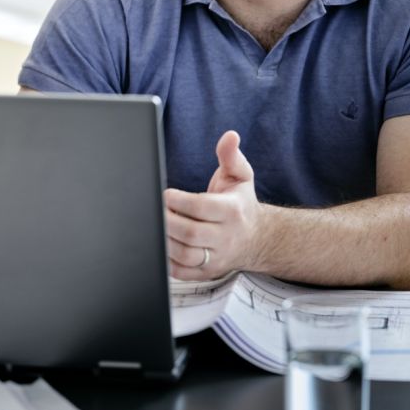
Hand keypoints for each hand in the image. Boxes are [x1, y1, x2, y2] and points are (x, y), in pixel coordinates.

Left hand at [163, 130, 264, 279]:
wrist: (256, 238)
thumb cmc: (240, 203)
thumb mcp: (240, 176)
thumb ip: (231, 156)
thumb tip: (230, 136)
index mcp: (232, 211)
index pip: (201, 207)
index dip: (178, 201)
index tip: (165, 194)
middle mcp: (226, 237)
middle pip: (191, 233)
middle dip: (167, 220)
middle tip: (153, 210)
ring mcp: (217, 258)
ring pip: (186, 255)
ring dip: (164, 240)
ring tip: (154, 225)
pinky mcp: (207, 273)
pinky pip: (183, 272)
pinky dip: (166, 261)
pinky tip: (158, 244)